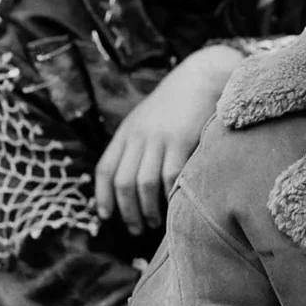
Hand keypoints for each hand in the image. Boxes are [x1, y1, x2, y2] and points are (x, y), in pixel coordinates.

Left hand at [94, 45, 244, 234]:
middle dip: (127, 211)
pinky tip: (173, 205)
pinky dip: (170, 196)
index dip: (103, 196)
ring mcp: (160, 138)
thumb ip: (136, 144)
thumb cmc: (176, 103)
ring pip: (145, 183)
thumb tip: (129, 181)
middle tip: (136, 229)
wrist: (202, 77)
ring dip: (148, 209)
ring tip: (154, 222)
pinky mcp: (182, 139)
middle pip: (124, 182)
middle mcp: (139, 136)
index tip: (106, 216)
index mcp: (127, 131)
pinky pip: (171, 176)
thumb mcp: (146, 118)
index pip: (105, 169)